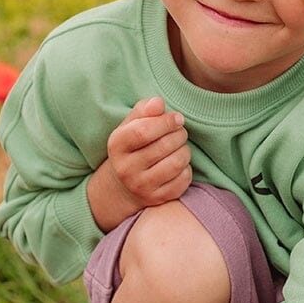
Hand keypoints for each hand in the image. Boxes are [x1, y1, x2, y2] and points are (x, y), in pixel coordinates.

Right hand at [88, 96, 191, 229]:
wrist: (124, 185)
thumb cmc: (133, 146)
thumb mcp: (130, 125)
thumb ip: (144, 110)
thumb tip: (158, 103)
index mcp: (117, 145)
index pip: (143, 131)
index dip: (166, 122)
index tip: (177, 118)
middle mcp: (126, 168)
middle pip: (164, 146)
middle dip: (179, 134)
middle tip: (180, 131)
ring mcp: (141, 186)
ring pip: (177, 162)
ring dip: (185, 150)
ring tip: (180, 146)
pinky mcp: (157, 199)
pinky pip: (183, 179)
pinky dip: (186, 168)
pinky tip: (179, 164)